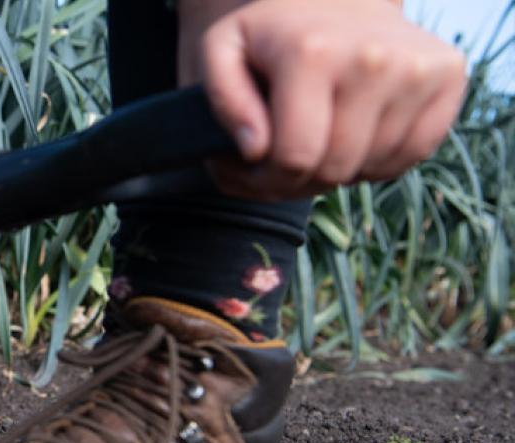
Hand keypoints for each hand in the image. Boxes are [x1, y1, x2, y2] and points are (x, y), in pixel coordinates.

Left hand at [187, 0, 467, 200]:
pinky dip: (380, 160)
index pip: (295, 157)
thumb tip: (254, 149)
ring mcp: (418, 67)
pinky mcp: (449, 75)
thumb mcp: (223, 51)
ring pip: (374, 167)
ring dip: (340, 171)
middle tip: (283, 162)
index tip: (256, 167)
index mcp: (312, 54)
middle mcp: (373, 59)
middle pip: (335, 168)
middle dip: (301, 180)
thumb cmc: (273, 32)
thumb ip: (223, 100)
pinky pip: (414, 154)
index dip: (268, 179)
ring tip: (318, 143)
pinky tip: (355, 134)